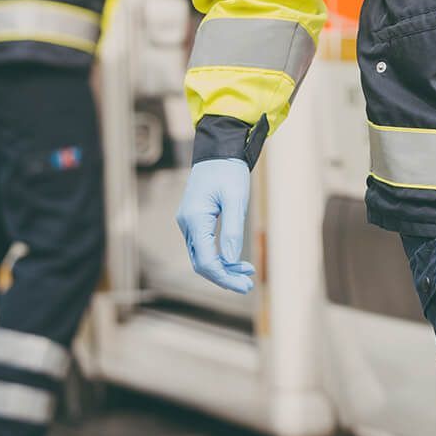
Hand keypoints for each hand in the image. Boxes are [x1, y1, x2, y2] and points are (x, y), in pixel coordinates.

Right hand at [176, 158, 256, 293]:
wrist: (219, 149)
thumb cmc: (229, 171)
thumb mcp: (237, 199)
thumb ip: (232, 230)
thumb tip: (228, 260)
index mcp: (195, 219)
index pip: (206, 261)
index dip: (224, 277)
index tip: (244, 284)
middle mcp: (186, 223)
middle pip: (201, 263)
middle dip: (225, 277)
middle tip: (248, 285)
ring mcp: (187, 222)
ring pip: (202, 256)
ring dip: (223, 267)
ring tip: (247, 274)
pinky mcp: (193, 219)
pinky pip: (202, 246)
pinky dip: (219, 255)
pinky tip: (236, 259)